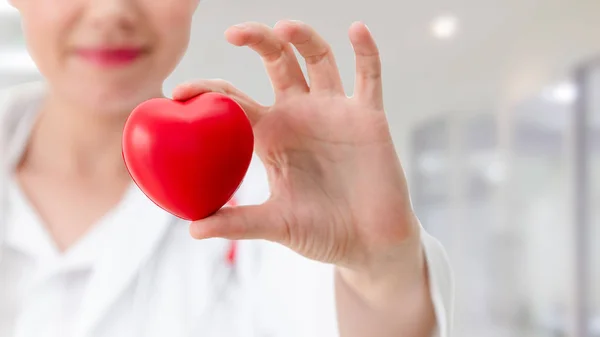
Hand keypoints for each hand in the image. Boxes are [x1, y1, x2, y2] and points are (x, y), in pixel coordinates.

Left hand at [174, 20, 423, 287]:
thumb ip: (239, 222)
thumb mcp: (276, 224)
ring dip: (304, 37)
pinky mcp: (368, 117)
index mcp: (271, 135)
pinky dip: (366, 52)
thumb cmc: (321, 233)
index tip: (178, 92)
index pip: (234, 100)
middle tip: (232, 33)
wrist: (368, 244)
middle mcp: (300, 115)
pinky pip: (369, 76)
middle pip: (276, 62)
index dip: (207, 91)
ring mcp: (334, 112)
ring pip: (318, 59)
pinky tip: (356, 30)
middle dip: (257, 40)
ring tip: (285, 27)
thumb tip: (192, 230)